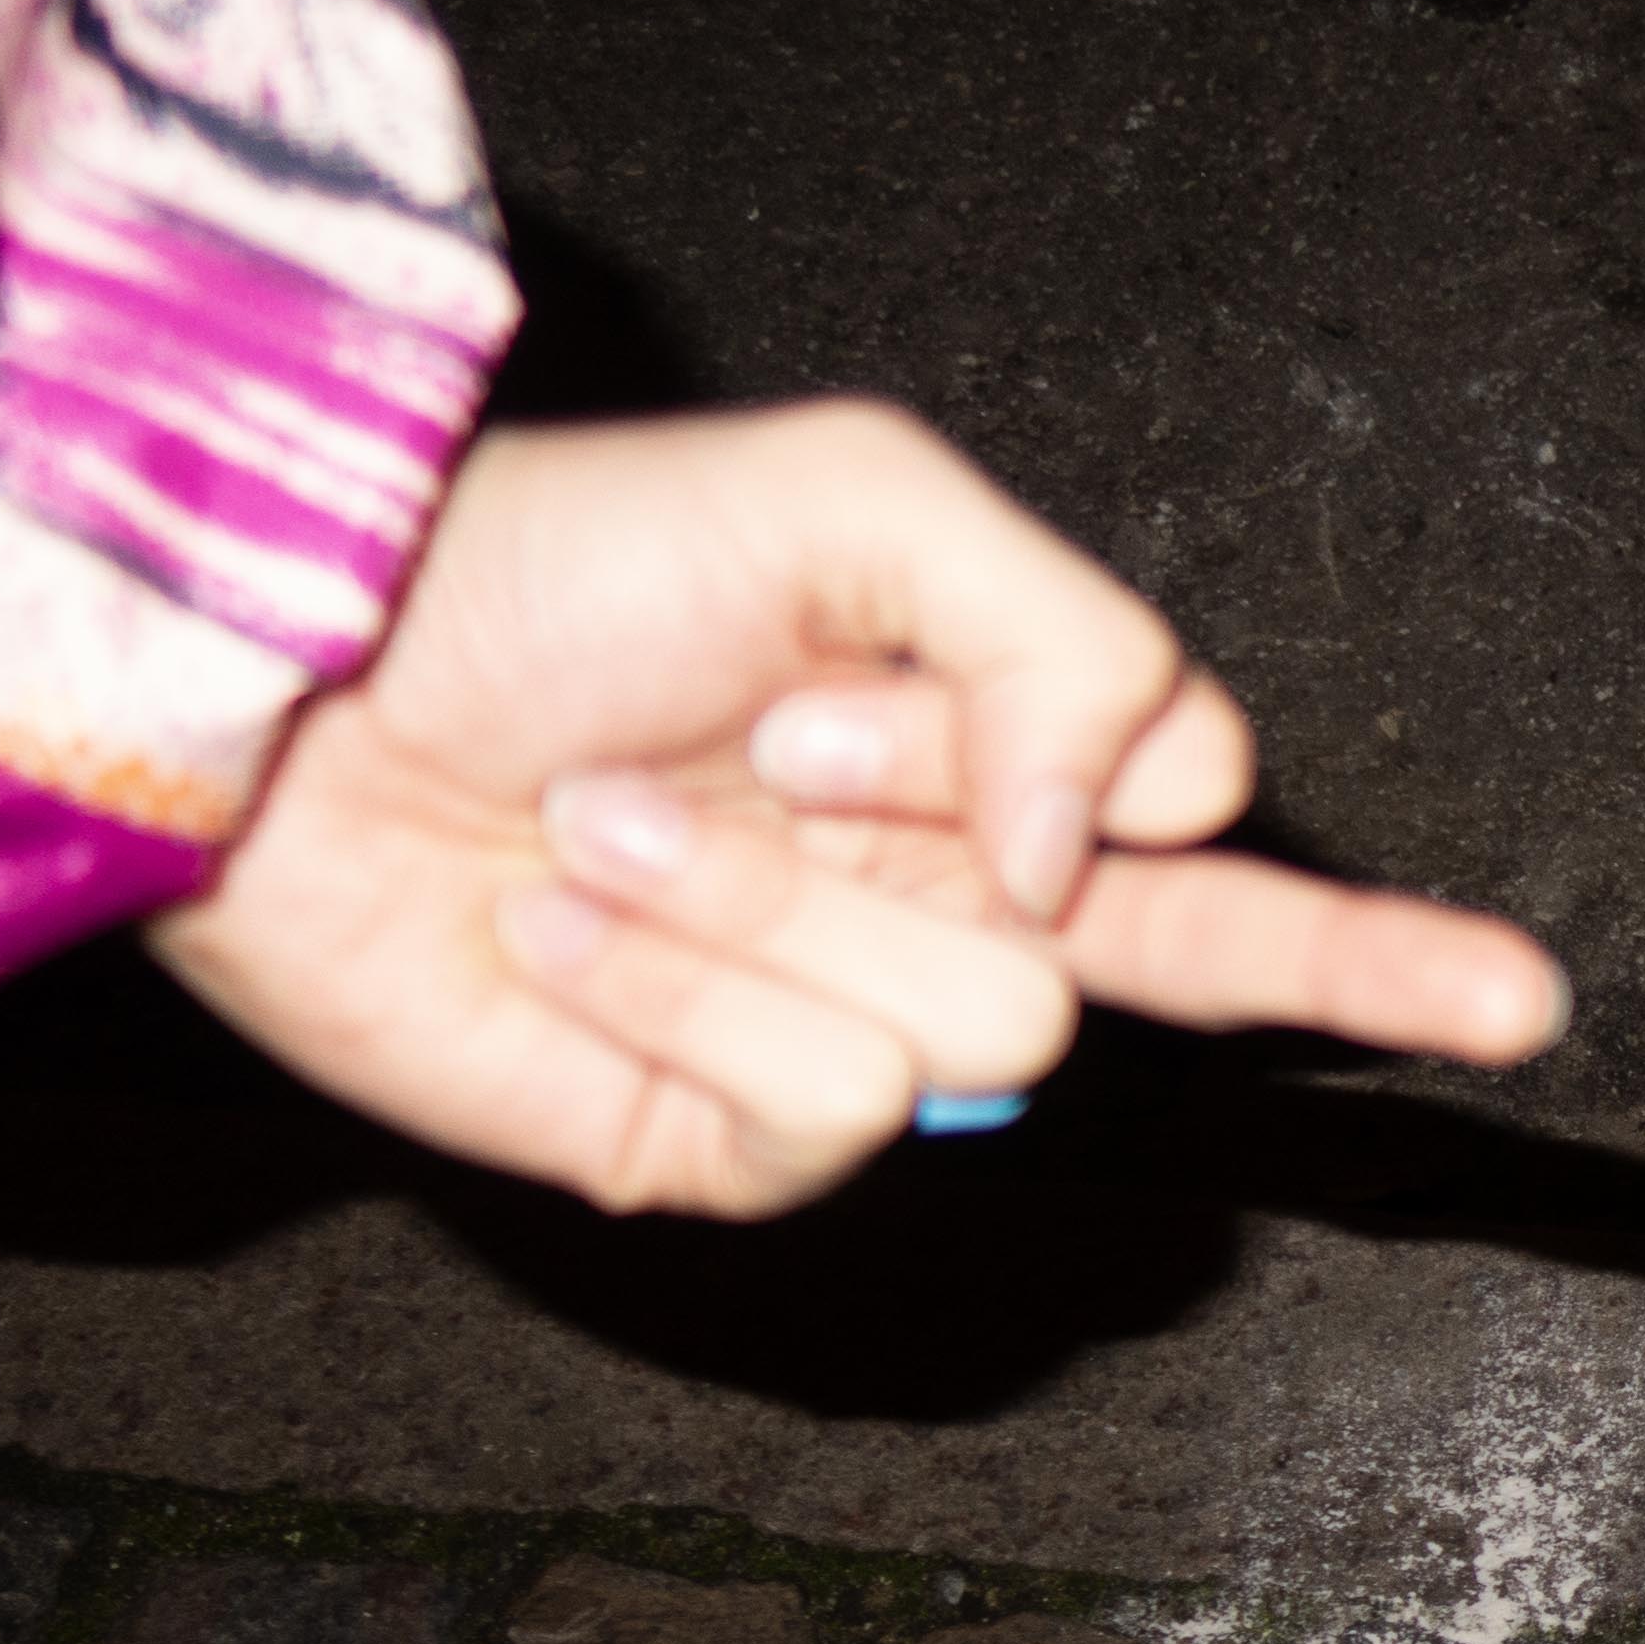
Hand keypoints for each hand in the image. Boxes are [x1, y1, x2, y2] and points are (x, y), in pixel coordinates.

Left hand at [148, 401, 1569, 1216]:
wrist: (283, 695)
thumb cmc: (544, 569)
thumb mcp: (855, 500)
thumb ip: (1064, 637)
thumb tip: (1109, 847)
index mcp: (1001, 745)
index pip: (1226, 805)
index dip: (1137, 766)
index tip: (969, 717)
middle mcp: (950, 894)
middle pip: (1229, 960)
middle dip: (1361, 962)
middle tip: (863, 779)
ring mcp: (852, 1027)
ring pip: (994, 1011)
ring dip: (776, 892)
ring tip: (611, 817)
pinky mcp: (734, 1142)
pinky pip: (836, 1106)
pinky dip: (688, 995)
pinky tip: (566, 929)